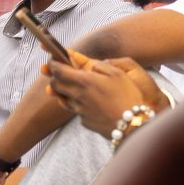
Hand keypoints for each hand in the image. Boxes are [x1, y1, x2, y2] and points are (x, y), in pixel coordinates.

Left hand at [45, 50, 169, 137]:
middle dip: (54, 77)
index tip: (52, 60)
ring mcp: (79, 110)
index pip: (58, 70)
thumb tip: (90, 65)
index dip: (53, 63)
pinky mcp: (84, 121)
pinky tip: (87, 102)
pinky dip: (77, 104)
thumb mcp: (117, 73)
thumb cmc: (127, 96)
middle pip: (55, 85)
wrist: (131, 124)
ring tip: (72, 87)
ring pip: (63, 98)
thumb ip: (100, 65)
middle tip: (59, 73)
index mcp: (84, 81)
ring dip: (64, 91)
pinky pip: (76, 110)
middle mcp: (78, 96)